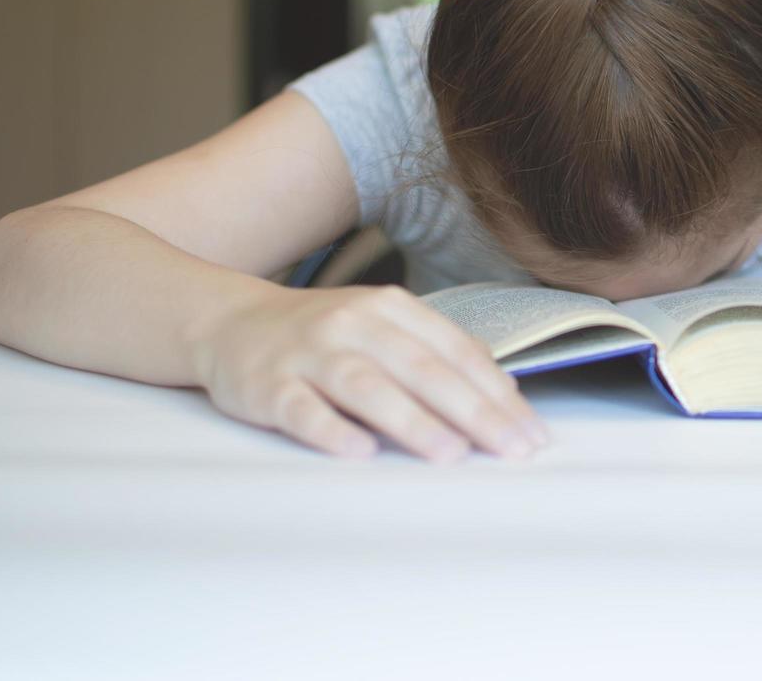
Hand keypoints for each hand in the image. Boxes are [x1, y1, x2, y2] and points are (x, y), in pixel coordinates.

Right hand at [190, 283, 548, 462]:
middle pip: (421, 369)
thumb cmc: (325, 334)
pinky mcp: (268, 386)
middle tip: (510, 450)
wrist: (231, 323)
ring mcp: (309, 353)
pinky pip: (302, 410)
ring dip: (413, 421)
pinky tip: (360, 452)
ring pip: (367, 387)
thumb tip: (504, 389)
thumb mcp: (384, 325)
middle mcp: (353, 324)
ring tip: (451, 453)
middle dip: (473, 412)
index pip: (455, 351)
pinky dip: (331, 430)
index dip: (496, 393)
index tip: (529, 433)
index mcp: (391, 308)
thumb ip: (439, 352)